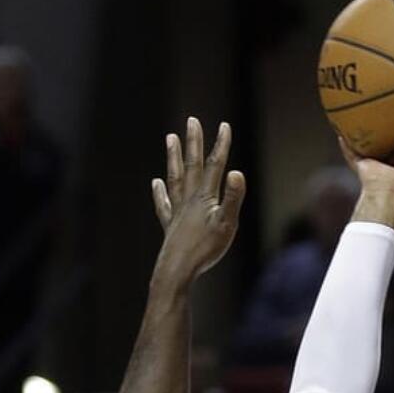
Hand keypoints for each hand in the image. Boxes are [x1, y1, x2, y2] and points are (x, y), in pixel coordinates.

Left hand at [152, 117, 245, 290]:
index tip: (224, 125)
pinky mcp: (170, 226)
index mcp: (205, 198)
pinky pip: (163, 205)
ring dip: (174, 158)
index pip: (215, 166)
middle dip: (194, 142)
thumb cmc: (204, 250)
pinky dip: (159, 192)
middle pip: (192, 166)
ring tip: (170, 138)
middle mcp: (189, 200)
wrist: (176, 271)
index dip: (221, 145)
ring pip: (175, 178)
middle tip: (192, 121)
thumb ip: (233, 198)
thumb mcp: (226, 224)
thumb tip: (237, 172)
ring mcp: (177, 212)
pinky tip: (156, 183)